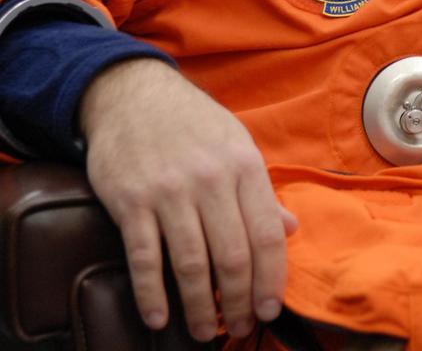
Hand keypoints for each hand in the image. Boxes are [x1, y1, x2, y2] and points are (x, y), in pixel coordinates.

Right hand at [79, 58, 297, 341]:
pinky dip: (152, 293)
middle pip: (232, 256)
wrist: (133, 94)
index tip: (270, 309)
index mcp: (243, 165)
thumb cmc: (191, 122)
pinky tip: (158, 316)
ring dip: (200, 307)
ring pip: (191, 264)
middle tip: (239, 327)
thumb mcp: (235, 143)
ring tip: (204, 330)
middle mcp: (210, 179)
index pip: (266, 234)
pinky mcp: (131, 201)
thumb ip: (260, 190)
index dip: (271, 278)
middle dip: (239, 302)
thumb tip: (290, 228)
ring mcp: (169, 191)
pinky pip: (144, 258)